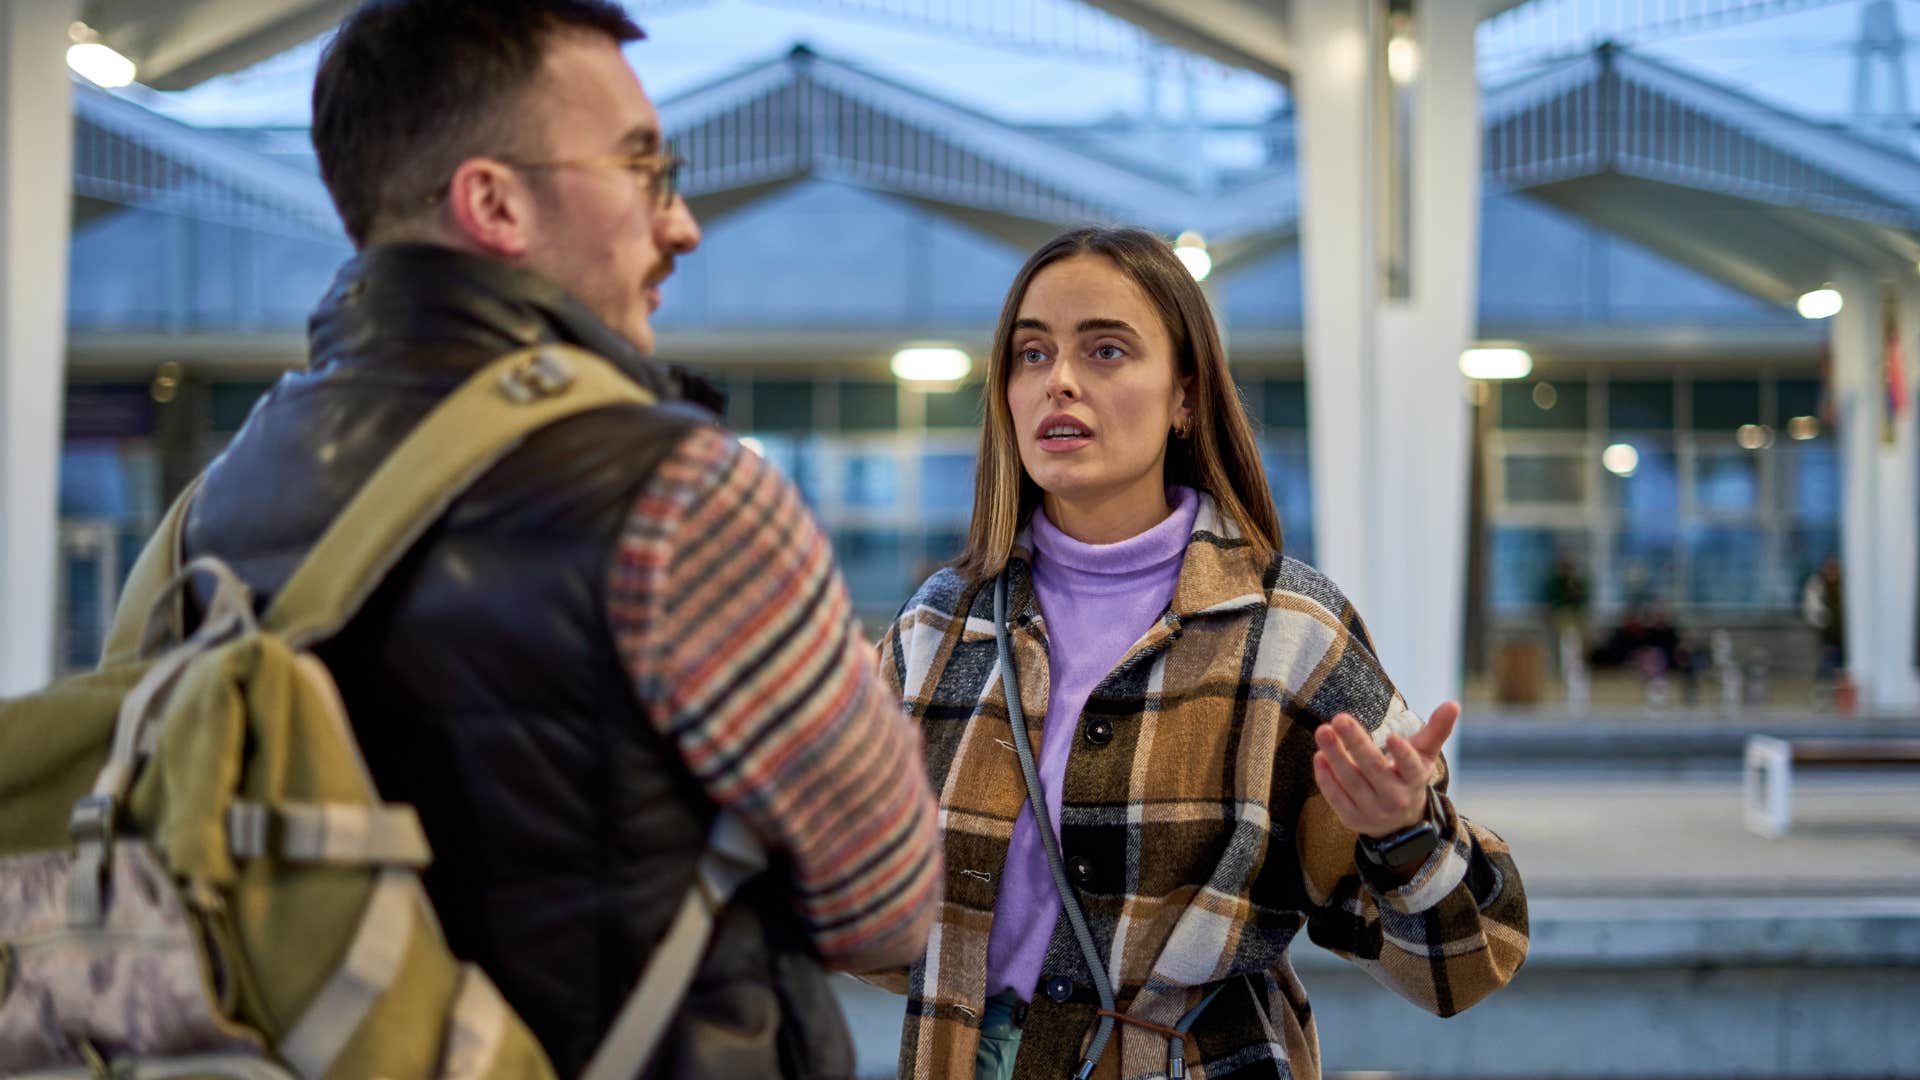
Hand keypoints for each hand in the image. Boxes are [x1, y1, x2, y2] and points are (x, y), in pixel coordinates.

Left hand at [1311, 701, 1457, 837]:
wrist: (1398, 824)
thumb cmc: (1408, 777)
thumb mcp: (1424, 756)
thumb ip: (1436, 730)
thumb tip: (1453, 703)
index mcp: (1415, 780)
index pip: (1411, 767)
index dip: (1403, 754)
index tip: (1393, 736)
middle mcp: (1395, 798)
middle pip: (1374, 769)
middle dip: (1356, 743)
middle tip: (1340, 718)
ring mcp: (1373, 811)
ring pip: (1351, 782)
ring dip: (1335, 756)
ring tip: (1323, 731)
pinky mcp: (1352, 818)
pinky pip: (1337, 798)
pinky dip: (1326, 778)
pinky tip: (1319, 756)